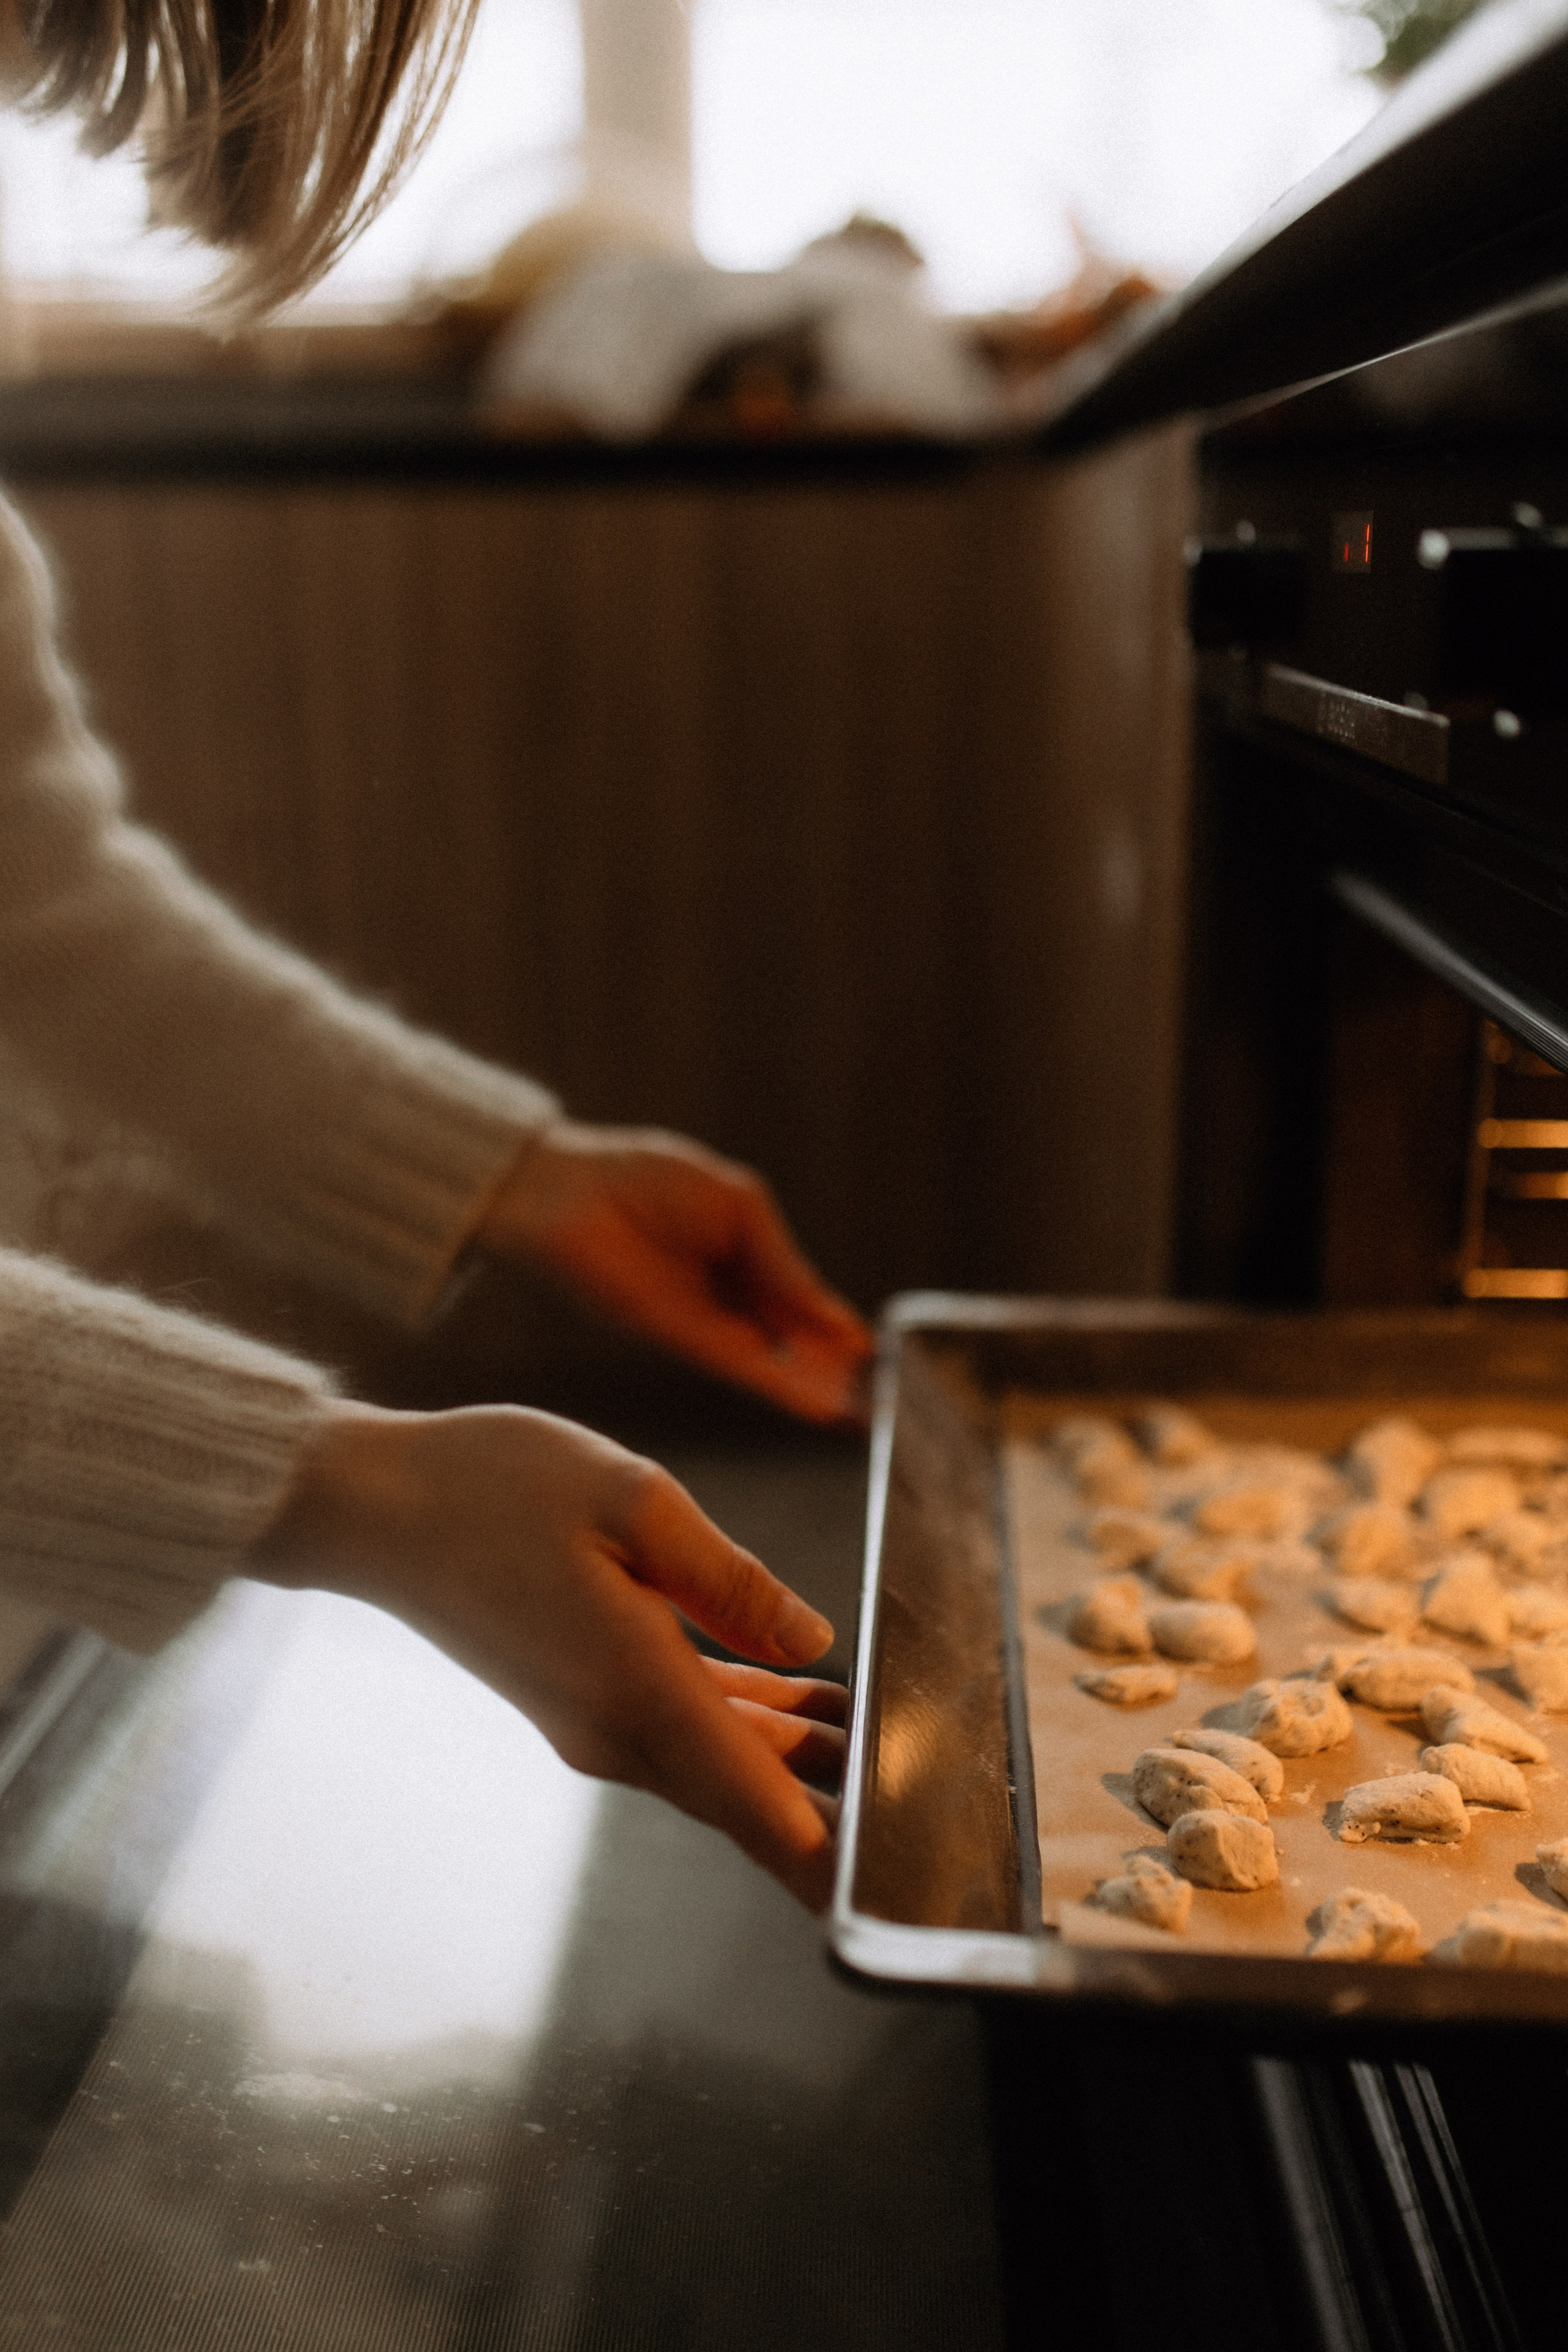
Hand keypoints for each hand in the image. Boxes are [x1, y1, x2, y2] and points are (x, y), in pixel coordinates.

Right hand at [251, 1401, 846, 1909]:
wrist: (369, 1507)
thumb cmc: (490, 1486)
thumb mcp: (632, 1500)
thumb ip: (730, 1580)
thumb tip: (812, 1639)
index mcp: (638, 1688)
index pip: (760, 1810)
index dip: (835, 1864)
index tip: (899, 1894)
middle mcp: (615, 1730)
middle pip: (750, 1798)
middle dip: (836, 1808)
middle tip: (924, 1803)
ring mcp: (591, 1721)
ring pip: (720, 1763)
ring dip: (796, 1758)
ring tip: (875, 1730)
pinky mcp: (577, 1697)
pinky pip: (683, 1730)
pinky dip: (745, 1722)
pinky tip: (798, 1693)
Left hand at [476, 1121, 873, 1424]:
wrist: (568, 1192)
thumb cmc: (645, 1179)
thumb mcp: (739, 1209)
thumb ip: (783, 1265)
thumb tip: (834, 1315)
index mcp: (745, 1256)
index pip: (805, 1304)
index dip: (842, 1332)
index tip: (885, 1359)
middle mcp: (729, 1299)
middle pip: (796, 1344)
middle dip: (840, 1373)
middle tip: (888, 1404)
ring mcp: (707, 1323)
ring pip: (777, 1365)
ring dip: (820, 1392)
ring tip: (867, 1419)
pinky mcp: (681, 1339)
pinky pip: (745, 1367)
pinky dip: (784, 1387)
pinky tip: (820, 1406)